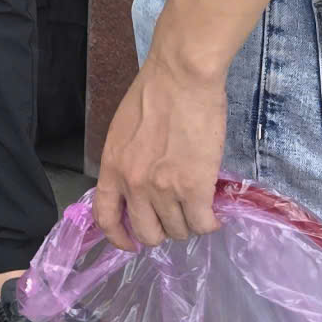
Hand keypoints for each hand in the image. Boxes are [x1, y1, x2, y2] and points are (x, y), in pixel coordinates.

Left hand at [92, 55, 227, 250]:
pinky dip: (210, 222)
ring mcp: (164, 189)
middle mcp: (134, 184)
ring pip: (179, 230)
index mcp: (112, 167)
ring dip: (189, 222)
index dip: (119, 238)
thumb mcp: (123, 131)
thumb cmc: (153, 94)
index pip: (106, 217)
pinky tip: (214, 211)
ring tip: (198, 204)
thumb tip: (138, 188)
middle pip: (148, 233)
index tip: (130, 243)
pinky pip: (203, 224)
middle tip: (176, 214)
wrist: (181, 78)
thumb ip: (127, 162)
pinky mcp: (194, 188)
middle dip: (163, 229)